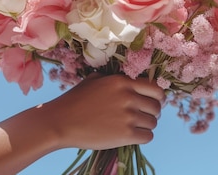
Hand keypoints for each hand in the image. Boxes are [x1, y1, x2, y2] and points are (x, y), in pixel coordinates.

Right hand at [43, 73, 164, 149]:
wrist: (61, 122)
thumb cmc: (74, 100)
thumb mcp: (93, 80)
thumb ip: (113, 79)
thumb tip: (127, 81)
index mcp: (122, 82)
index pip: (155, 88)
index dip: (157, 97)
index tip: (153, 102)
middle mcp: (129, 97)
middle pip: (156, 106)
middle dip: (153, 112)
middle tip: (145, 116)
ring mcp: (128, 116)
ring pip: (153, 122)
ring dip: (147, 125)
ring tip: (136, 127)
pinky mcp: (126, 135)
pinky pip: (148, 136)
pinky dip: (143, 137)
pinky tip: (134, 136)